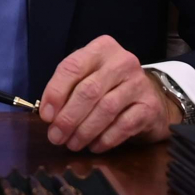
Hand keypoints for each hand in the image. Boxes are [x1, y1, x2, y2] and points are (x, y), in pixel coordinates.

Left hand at [36, 35, 176, 151]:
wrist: (149, 98)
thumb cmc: (110, 87)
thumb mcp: (88, 77)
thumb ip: (68, 89)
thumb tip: (48, 115)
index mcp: (101, 49)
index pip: (72, 67)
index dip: (55, 93)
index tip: (46, 116)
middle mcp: (122, 62)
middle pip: (88, 90)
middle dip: (68, 118)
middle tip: (56, 137)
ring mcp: (138, 83)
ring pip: (105, 109)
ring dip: (84, 131)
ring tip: (73, 144)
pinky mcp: (149, 106)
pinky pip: (123, 125)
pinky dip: (105, 139)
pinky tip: (94, 146)